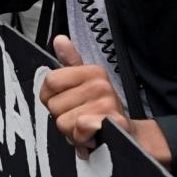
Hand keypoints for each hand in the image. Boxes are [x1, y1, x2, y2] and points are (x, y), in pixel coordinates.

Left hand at [39, 36, 131, 158]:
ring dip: (70, 132)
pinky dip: (81, 137)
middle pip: (54, 105)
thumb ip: (70, 62)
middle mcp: (100, 84)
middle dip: (61, 117)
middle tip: (78, 118)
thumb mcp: (83, 83)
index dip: (49, 97)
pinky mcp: (113, 125)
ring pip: (63, 123)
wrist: (127, 134)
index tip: (64, 101)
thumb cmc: (99, 108)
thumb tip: (60, 39)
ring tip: (84, 128)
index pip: (50, 81)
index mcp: (92, 71)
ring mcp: (108, 104)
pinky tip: (89, 136)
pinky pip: (81, 127)